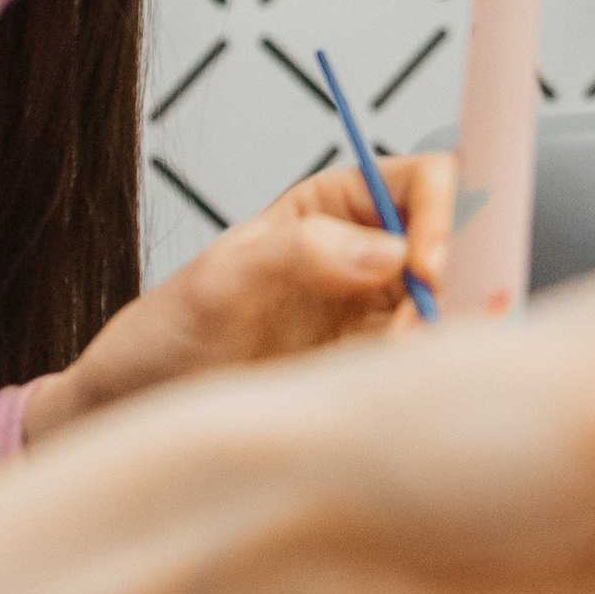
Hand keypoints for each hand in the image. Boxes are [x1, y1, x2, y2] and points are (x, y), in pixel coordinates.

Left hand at [18, 153, 455, 445]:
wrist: (139, 413)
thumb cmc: (165, 336)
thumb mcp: (218, 284)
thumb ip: (298, 254)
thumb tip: (387, 252)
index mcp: (334, 205)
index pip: (423, 181)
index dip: (442, 214)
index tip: (426, 270)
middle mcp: (366, 252)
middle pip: (455, 244)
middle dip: (452, 284)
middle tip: (413, 329)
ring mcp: (375, 312)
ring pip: (452, 306)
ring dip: (438, 334)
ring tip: (386, 364)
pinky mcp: (374, 366)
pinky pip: (428, 357)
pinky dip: (427, 369)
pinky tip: (393, 385)